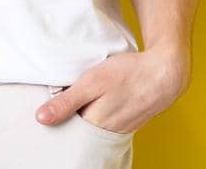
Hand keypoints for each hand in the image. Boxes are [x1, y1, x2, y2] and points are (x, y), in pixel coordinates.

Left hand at [33, 47, 190, 134]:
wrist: (165, 72)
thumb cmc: (128, 73)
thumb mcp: (92, 82)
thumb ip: (66, 101)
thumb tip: (40, 118)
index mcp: (94, 125)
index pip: (66, 130)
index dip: (56, 120)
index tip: (46, 111)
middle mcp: (107, 133)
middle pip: (80, 131)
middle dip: (71, 121)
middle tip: (61, 104)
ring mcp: (120, 129)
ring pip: (94, 127)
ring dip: (86, 116)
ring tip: (81, 102)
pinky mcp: (129, 122)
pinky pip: (108, 124)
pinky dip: (101, 115)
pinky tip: (99, 103)